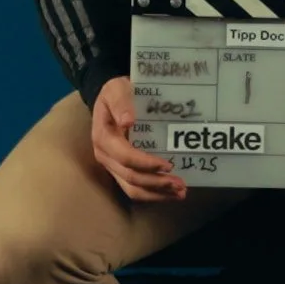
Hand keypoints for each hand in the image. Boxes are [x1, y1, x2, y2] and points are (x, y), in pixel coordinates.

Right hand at [91, 76, 187, 200]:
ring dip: (156, 194)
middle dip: (156, 183)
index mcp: (103, 138)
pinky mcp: (121, 170)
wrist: (112, 98)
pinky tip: (170, 193)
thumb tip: (128, 121)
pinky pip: (135, 188)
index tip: (168, 166)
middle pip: (130, 178)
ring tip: (179, 193)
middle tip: (180, 185)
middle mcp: (106, 156)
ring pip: (132, 189)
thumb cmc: (116, 93)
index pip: (125, 157)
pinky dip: (153, 193)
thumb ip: (121, 102)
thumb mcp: (116, 89)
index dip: (146, 164)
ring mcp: (112, 166)